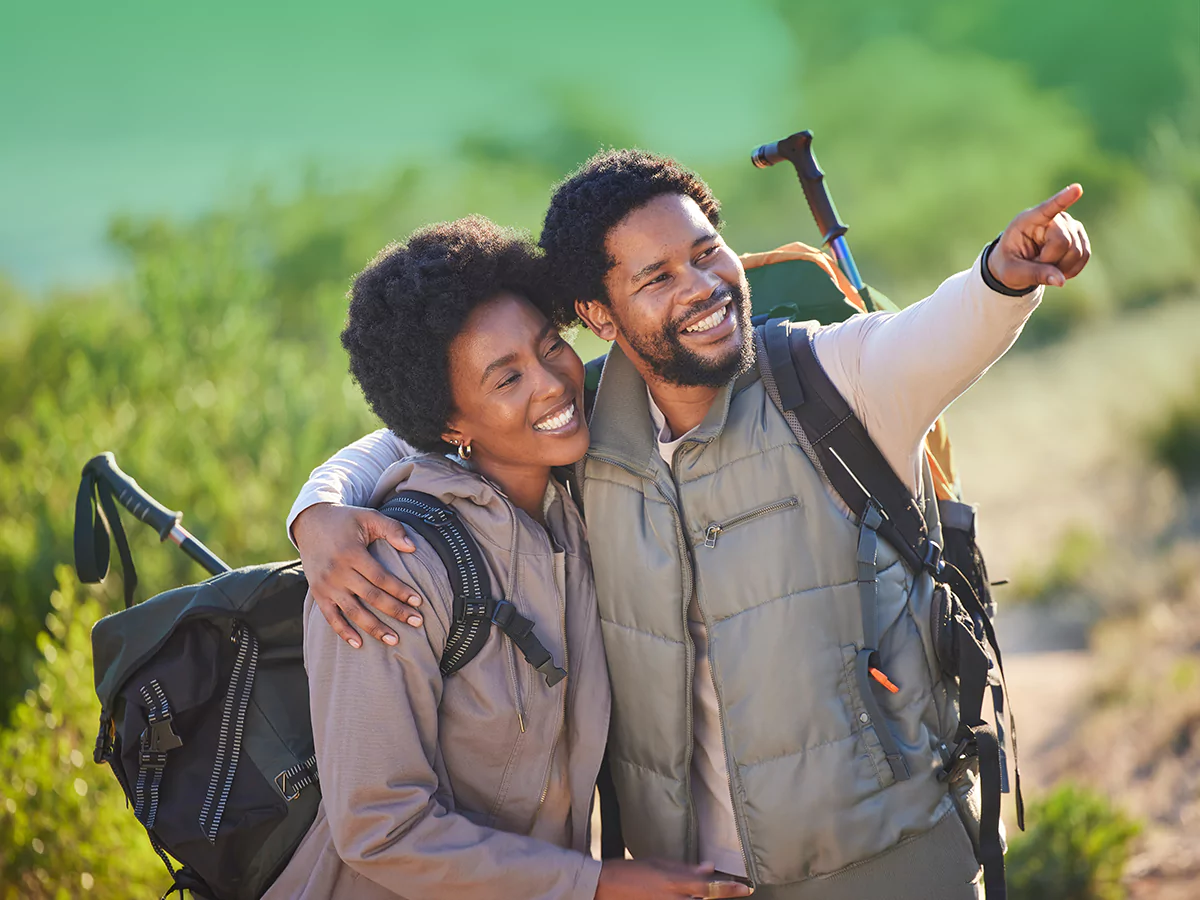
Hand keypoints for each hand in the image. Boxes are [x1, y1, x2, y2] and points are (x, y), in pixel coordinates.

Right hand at [292, 502, 423, 647]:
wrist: (310, 523)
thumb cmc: (346, 521)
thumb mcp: (369, 517)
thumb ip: (392, 529)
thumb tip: (413, 548)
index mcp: (351, 553)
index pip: (381, 578)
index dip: (401, 591)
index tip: (419, 602)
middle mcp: (337, 571)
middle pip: (371, 597)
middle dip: (396, 611)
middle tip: (417, 622)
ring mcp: (326, 585)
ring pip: (353, 612)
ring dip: (374, 628)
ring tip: (394, 640)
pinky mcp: (317, 593)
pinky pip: (330, 617)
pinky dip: (343, 631)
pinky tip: (359, 644)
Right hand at [595, 860, 751, 898]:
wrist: (606, 886)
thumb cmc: (633, 871)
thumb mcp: (659, 864)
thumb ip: (686, 869)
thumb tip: (709, 868)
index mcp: (675, 883)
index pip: (710, 887)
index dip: (730, 889)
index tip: (747, 888)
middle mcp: (674, 899)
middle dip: (713, 894)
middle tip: (726, 889)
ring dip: (698, 896)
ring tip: (681, 887)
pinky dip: (687, 899)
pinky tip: (682, 894)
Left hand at [987, 184, 1090, 291]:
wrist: (1017, 264)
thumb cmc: (1010, 264)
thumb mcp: (1012, 273)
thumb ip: (1033, 275)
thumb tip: (1061, 281)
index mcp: (1028, 220)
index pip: (1047, 209)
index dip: (1063, 199)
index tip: (1077, 189)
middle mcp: (1052, 218)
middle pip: (1063, 241)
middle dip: (1050, 261)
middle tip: (1034, 263)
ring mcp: (1069, 225)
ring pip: (1077, 251)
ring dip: (1061, 268)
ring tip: (1043, 265)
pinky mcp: (1080, 236)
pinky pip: (1084, 256)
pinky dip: (1071, 269)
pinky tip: (1057, 269)